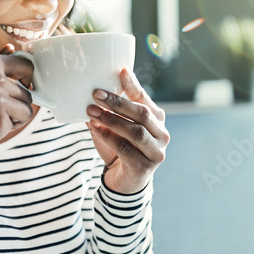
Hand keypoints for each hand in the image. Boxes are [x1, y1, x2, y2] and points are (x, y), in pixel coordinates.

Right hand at [0, 44, 34, 156]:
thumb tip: (12, 48)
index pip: (25, 64)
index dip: (27, 78)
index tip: (22, 85)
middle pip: (26, 93)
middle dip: (15, 105)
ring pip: (26, 110)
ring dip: (12, 118)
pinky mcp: (0, 120)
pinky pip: (17, 124)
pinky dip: (5, 130)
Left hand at [86, 69, 168, 193]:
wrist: (124, 182)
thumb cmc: (120, 149)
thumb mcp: (118, 127)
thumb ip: (112, 111)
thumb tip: (92, 91)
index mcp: (157, 119)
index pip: (145, 98)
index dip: (133, 84)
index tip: (120, 71)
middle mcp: (162, 134)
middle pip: (142, 113)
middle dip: (118, 102)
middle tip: (96, 93)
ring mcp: (156, 151)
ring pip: (135, 131)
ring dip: (111, 119)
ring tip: (92, 111)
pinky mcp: (144, 167)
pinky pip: (125, 148)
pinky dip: (108, 136)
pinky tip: (94, 128)